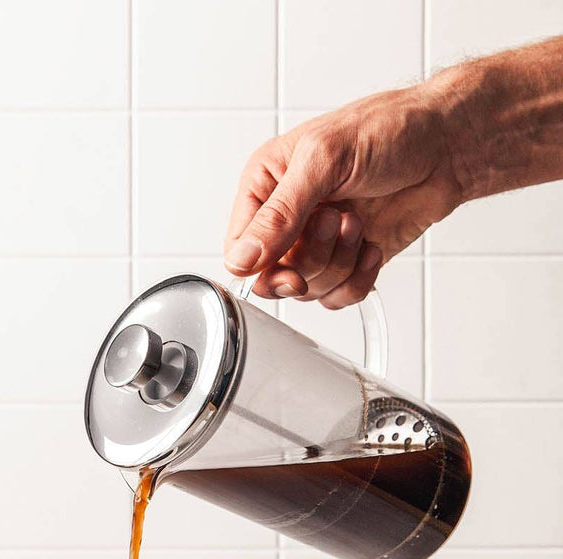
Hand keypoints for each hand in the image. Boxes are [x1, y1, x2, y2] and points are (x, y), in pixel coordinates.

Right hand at [224, 83, 462, 307]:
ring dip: (341, 262)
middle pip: (274, 276)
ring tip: (361, 222)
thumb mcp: (323, 162)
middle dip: (311, 258)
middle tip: (336, 222)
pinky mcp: (348, 260)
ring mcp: (318, 241)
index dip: (260, 268)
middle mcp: (288, 217)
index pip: (240, 247)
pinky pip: (337, 296)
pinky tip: (373, 247)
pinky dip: (359, 279)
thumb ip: (279, 214)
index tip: (289, 271)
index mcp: (267, 184)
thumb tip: (242, 258)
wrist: (448, 145)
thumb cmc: (390, 131)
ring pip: (308, 289)